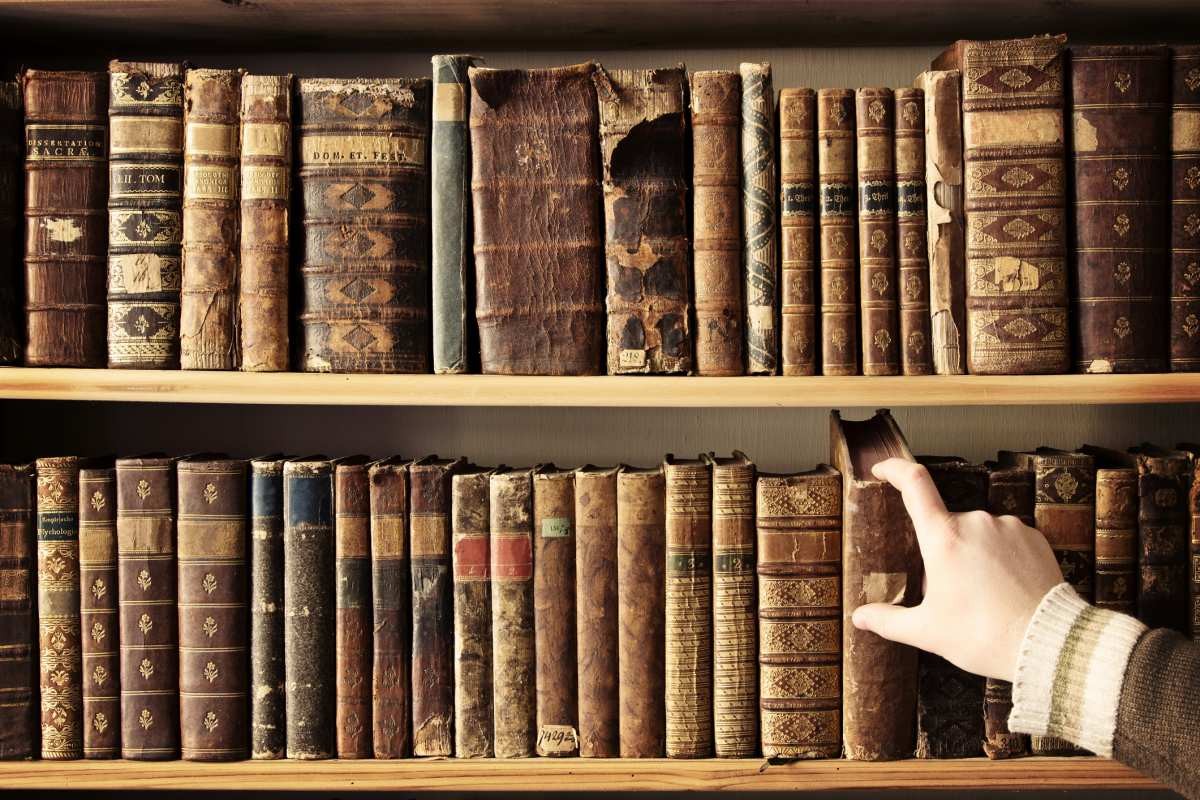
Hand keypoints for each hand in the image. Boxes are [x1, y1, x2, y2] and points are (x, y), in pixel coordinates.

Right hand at [850, 458, 1063, 681]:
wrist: (1049, 644)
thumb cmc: (984, 636)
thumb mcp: (928, 631)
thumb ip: (889, 621)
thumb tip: (860, 618)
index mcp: (943, 537)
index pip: (913, 483)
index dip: (894, 469)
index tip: (882, 470)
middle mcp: (976, 522)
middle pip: (945, 525)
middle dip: (941, 552)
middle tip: (950, 593)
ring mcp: (1008, 527)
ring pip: (976, 534)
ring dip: (972, 555)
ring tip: (983, 598)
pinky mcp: (1034, 537)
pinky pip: (1006, 539)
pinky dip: (999, 558)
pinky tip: (1005, 590)